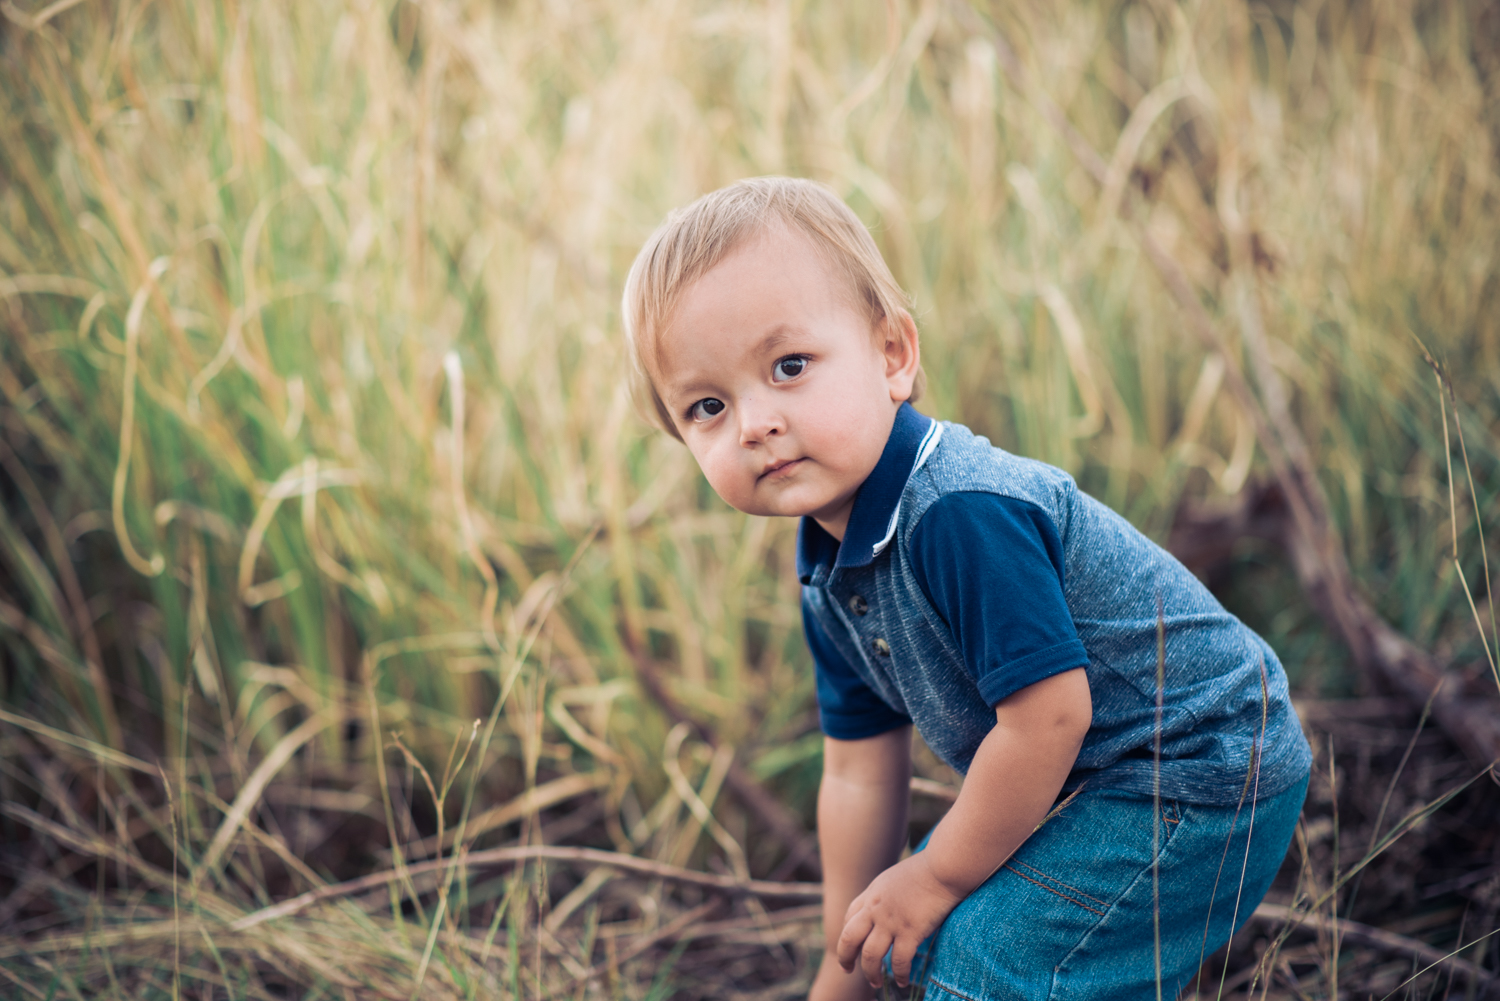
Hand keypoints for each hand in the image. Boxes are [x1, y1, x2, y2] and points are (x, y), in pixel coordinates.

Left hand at [835, 853, 964, 988]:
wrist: (943, 866)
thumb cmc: (927, 868)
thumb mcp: (895, 877)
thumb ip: (887, 893)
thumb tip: (889, 906)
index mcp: (871, 893)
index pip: (849, 917)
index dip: (847, 935)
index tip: (851, 946)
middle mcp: (875, 909)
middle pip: (849, 938)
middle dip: (845, 957)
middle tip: (847, 969)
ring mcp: (891, 921)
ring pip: (870, 955)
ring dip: (871, 973)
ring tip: (875, 983)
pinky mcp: (910, 932)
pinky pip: (899, 961)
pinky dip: (899, 975)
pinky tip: (902, 981)